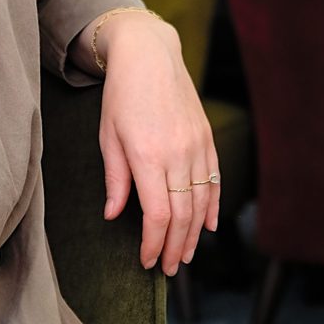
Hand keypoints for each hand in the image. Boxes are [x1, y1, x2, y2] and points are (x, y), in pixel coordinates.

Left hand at [88, 12, 220, 273]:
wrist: (149, 55)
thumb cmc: (121, 95)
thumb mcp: (108, 137)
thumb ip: (115, 179)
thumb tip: (114, 216)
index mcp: (148, 156)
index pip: (157, 215)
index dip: (154, 244)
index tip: (147, 261)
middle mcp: (177, 154)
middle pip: (182, 215)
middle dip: (175, 247)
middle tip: (168, 269)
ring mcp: (196, 146)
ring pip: (201, 202)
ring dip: (195, 234)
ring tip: (185, 255)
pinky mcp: (207, 138)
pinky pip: (214, 180)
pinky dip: (212, 207)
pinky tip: (208, 226)